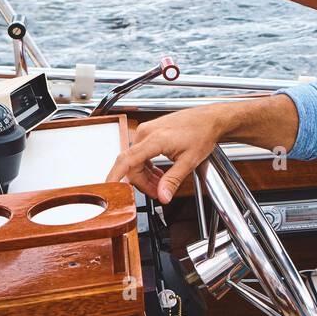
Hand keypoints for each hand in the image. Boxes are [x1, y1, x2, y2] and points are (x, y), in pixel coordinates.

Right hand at [106, 106, 223, 202]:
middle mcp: (146, 133)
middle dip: (142, 183)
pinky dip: (147, 166)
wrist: (209, 119)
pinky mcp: (149, 132)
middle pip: (131, 165)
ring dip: (145, 175)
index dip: (115, 176)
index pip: (126, 160)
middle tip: (158, 192)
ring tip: (161, 184)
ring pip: (136, 161)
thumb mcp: (189, 161)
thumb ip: (173, 180)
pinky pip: (141, 154)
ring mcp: (146, 131)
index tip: (108, 187)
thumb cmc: (201, 133)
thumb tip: (163, 196)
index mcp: (154, 139)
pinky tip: (158, 174)